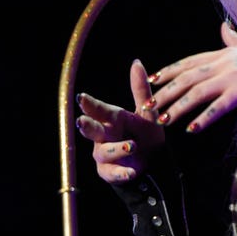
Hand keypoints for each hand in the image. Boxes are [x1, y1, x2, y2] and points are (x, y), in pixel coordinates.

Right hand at [76, 59, 164, 183]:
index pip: (98, 109)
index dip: (89, 104)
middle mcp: (104, 135)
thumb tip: (137, 62)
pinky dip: (122, 172)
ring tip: (131, 145)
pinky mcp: (109, 172)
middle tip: (83, 121)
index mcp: (112, 118)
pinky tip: (132, 171)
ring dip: (116, 148)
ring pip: (104, 151)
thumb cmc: (146, 134)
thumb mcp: (147, 112)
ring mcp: (104, 154)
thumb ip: (140, 90)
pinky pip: (112, 172)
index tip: (82, 97)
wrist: (154, 162)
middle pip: (91, 130)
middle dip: (87, 126)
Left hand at [143, 21, 236, 131]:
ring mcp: (232, 77)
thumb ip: (233, 39)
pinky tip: (191, 129)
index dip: (170, 71)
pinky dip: (204, 118)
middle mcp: (224, 63)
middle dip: (166, 91)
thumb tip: (223, 26)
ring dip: (178, 106)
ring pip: (198, 92)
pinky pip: (219, 107)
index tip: (153, 79)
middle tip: (150, 104)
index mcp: (224, 53)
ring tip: (164, 120)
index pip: (190, 62)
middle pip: (188, 77)